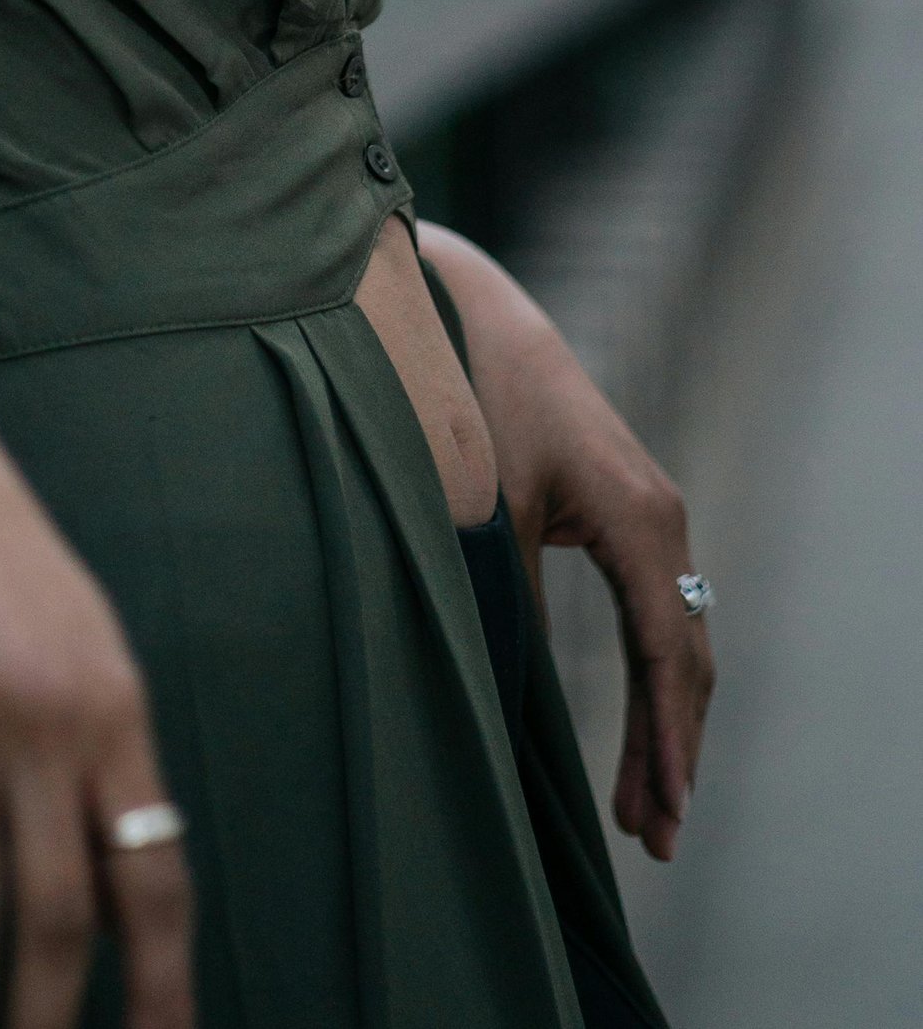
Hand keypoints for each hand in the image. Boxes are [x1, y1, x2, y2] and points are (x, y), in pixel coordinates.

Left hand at [419, 225, 713, 860]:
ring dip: (667, 727)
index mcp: (638, 519)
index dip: (663, 740)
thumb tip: (514, 697)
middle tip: (655, 842)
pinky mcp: (625, 514)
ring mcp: (651, 516)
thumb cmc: (471, 399)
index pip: (665, 655)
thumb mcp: (486, 506)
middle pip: (684, 660)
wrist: (468, 310)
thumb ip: (510, 597)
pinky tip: (643, 736)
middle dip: (672, 754)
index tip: (663, 813)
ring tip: (648, 816)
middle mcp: (661, 519)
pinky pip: (656, 616)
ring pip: (676, 643)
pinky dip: (654, 682)